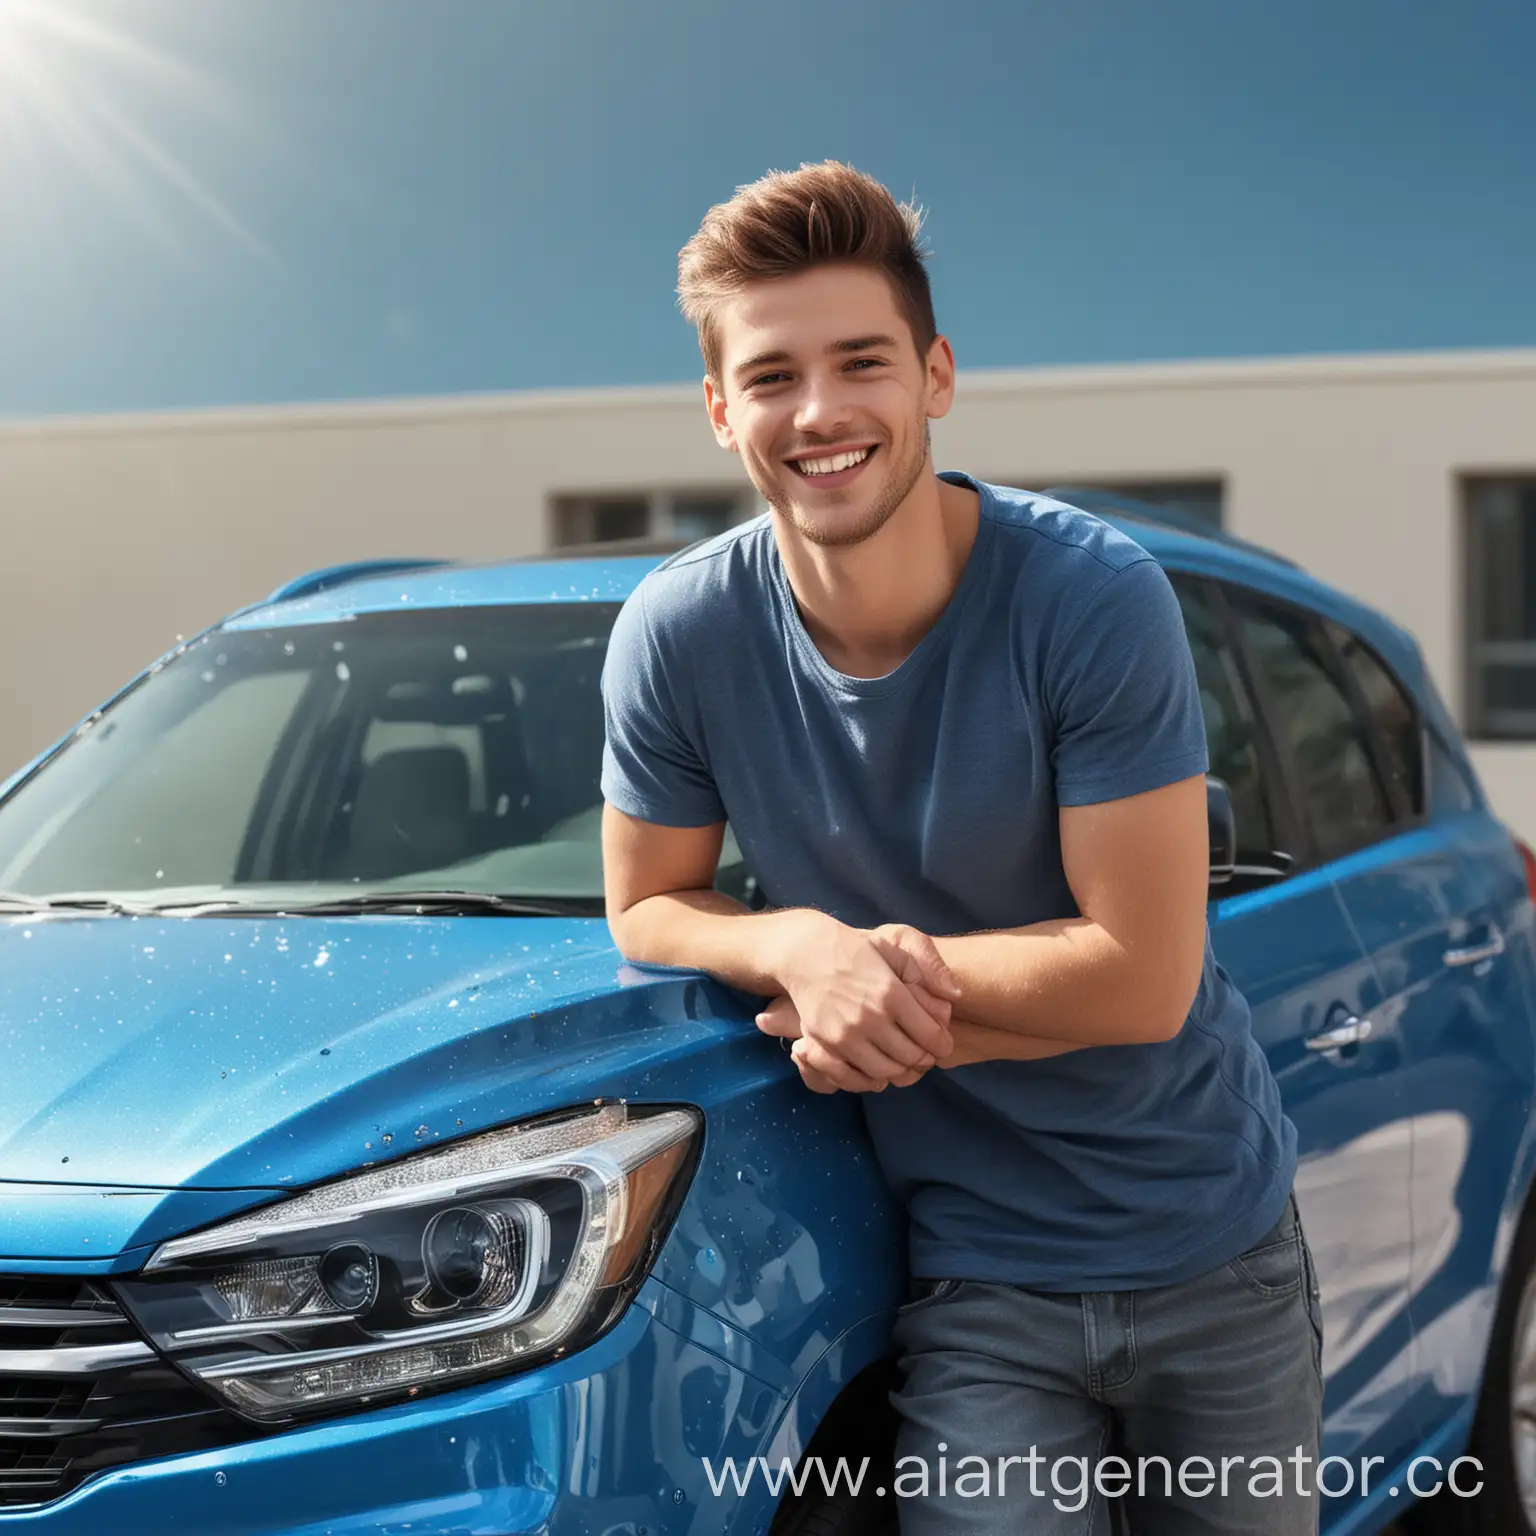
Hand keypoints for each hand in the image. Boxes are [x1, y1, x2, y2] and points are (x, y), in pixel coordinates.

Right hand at [772, 914, 960, 1092]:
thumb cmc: (856, 950)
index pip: (930, 1035)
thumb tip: (956, 996)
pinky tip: (877, 1071)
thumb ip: (931, 969)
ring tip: (902, 1061)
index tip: (942, 1044)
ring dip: (899, 1071)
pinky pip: (852, 1078)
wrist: (806, 953)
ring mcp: (845, 1034)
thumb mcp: (897, 946)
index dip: (942, 1044)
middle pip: (910, 1057)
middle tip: (925, 1054)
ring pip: (885, 1071)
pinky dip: (869, 1081)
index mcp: (891, 993)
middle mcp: (870, 1017)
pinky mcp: (824, 1044)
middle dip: (924, 1059)